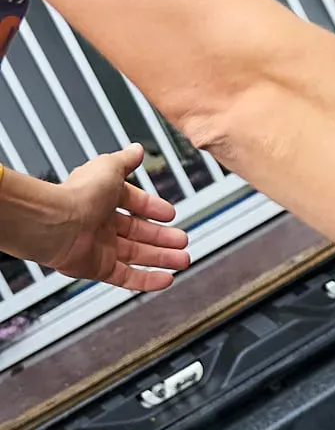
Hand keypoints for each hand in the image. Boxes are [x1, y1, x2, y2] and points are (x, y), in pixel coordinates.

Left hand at [20, 144, 189, 289]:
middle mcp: (101, 224)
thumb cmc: (79, 193)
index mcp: (104, 199)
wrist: (56, 223)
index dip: (153, 208)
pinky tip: (166, 278)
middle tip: (182, 240)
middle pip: (140, 233)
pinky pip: (127, 276)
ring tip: (183, 259)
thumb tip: (136, 149)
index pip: (134, 204)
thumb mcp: (109, 167)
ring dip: (162, 258)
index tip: (170, 214)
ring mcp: (100, 247)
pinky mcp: (98, 268)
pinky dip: (148, 280)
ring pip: (138, 255)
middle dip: (163, 237)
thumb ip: (126, 160)